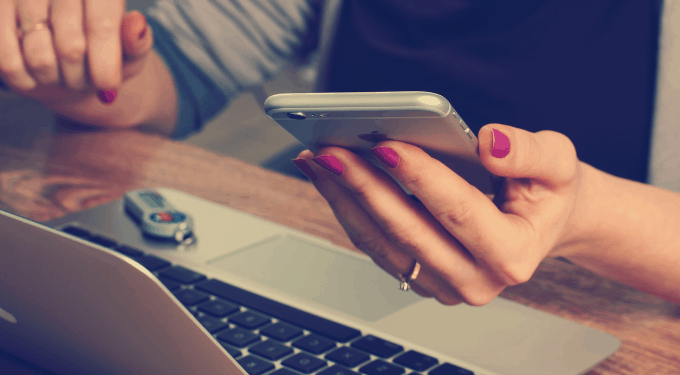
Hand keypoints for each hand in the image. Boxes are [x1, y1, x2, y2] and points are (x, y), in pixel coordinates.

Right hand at [0, 0, 151, 104]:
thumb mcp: (129, 52)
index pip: (101, 25)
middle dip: (81, 78)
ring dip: (55, 80)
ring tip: (62, 74)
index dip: (105, 63)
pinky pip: (8, 60)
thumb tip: (136, 25)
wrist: (65, 54)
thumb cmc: (103, 52)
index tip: (108, 89)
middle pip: (71, 47)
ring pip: (40, 58)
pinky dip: (25, 80)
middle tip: (84, 81)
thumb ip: (137, 43)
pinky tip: (36, 76)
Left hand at [292, 124, 582, 305]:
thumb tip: (489, 143)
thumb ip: (530, 152)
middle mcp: (475, 281)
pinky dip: (349, 209)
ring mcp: (443, 285)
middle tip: (331, 151)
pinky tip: (330, 178)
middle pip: (408, 231)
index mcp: (513, 255)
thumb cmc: (547, 192)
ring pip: (381, 242)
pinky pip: (375, 245)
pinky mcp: (420, 277)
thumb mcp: (559, 163)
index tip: (385, 145)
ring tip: (319, 160)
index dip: (420, 177)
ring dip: (345, 199)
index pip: (458, 212)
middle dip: (365, 187)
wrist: (541, 223)